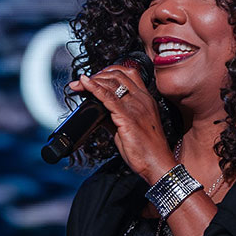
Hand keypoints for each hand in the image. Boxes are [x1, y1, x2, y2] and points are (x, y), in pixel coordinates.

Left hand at [70, 60, 174, 183]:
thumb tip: (98, 112)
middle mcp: (142, 99)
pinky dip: (94, 88)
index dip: (109, 71)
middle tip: (81, 82)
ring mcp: (136, 107)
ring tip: (78, 84)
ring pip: (112, 83)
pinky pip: (108, 97)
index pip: (128, 73)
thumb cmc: (147, 150)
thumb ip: (115, 116)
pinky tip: (84, 84)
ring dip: (92, 81)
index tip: (96, 77)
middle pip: (118, 74)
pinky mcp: (128, 117)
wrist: (157, 164)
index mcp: (145, 99)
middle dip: (97, 75)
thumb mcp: (130, 127)